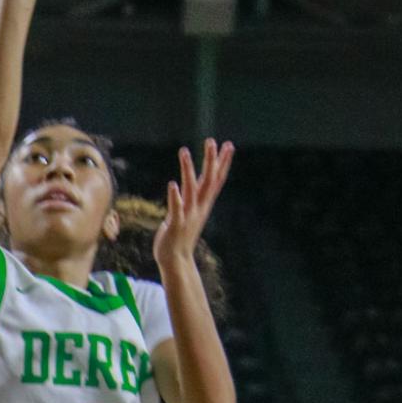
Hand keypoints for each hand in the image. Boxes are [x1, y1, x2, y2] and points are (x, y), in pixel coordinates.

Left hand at [154, 139, 233, 277]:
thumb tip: (189, 185)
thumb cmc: (180, 236)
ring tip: (184, 151)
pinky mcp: (176, 225)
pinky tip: (172, 184)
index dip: (223, 163)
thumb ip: (191, 199)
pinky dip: (175, 197)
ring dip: (188, 170)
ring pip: (191, 189)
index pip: (216, 180)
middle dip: (211, 161)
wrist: (175, 261)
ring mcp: (188, 216)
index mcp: (203, 204)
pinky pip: (176, 209)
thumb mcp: (190, 213)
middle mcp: (199, 208)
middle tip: (212, 141)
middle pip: (208, 180)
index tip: (228, 145)